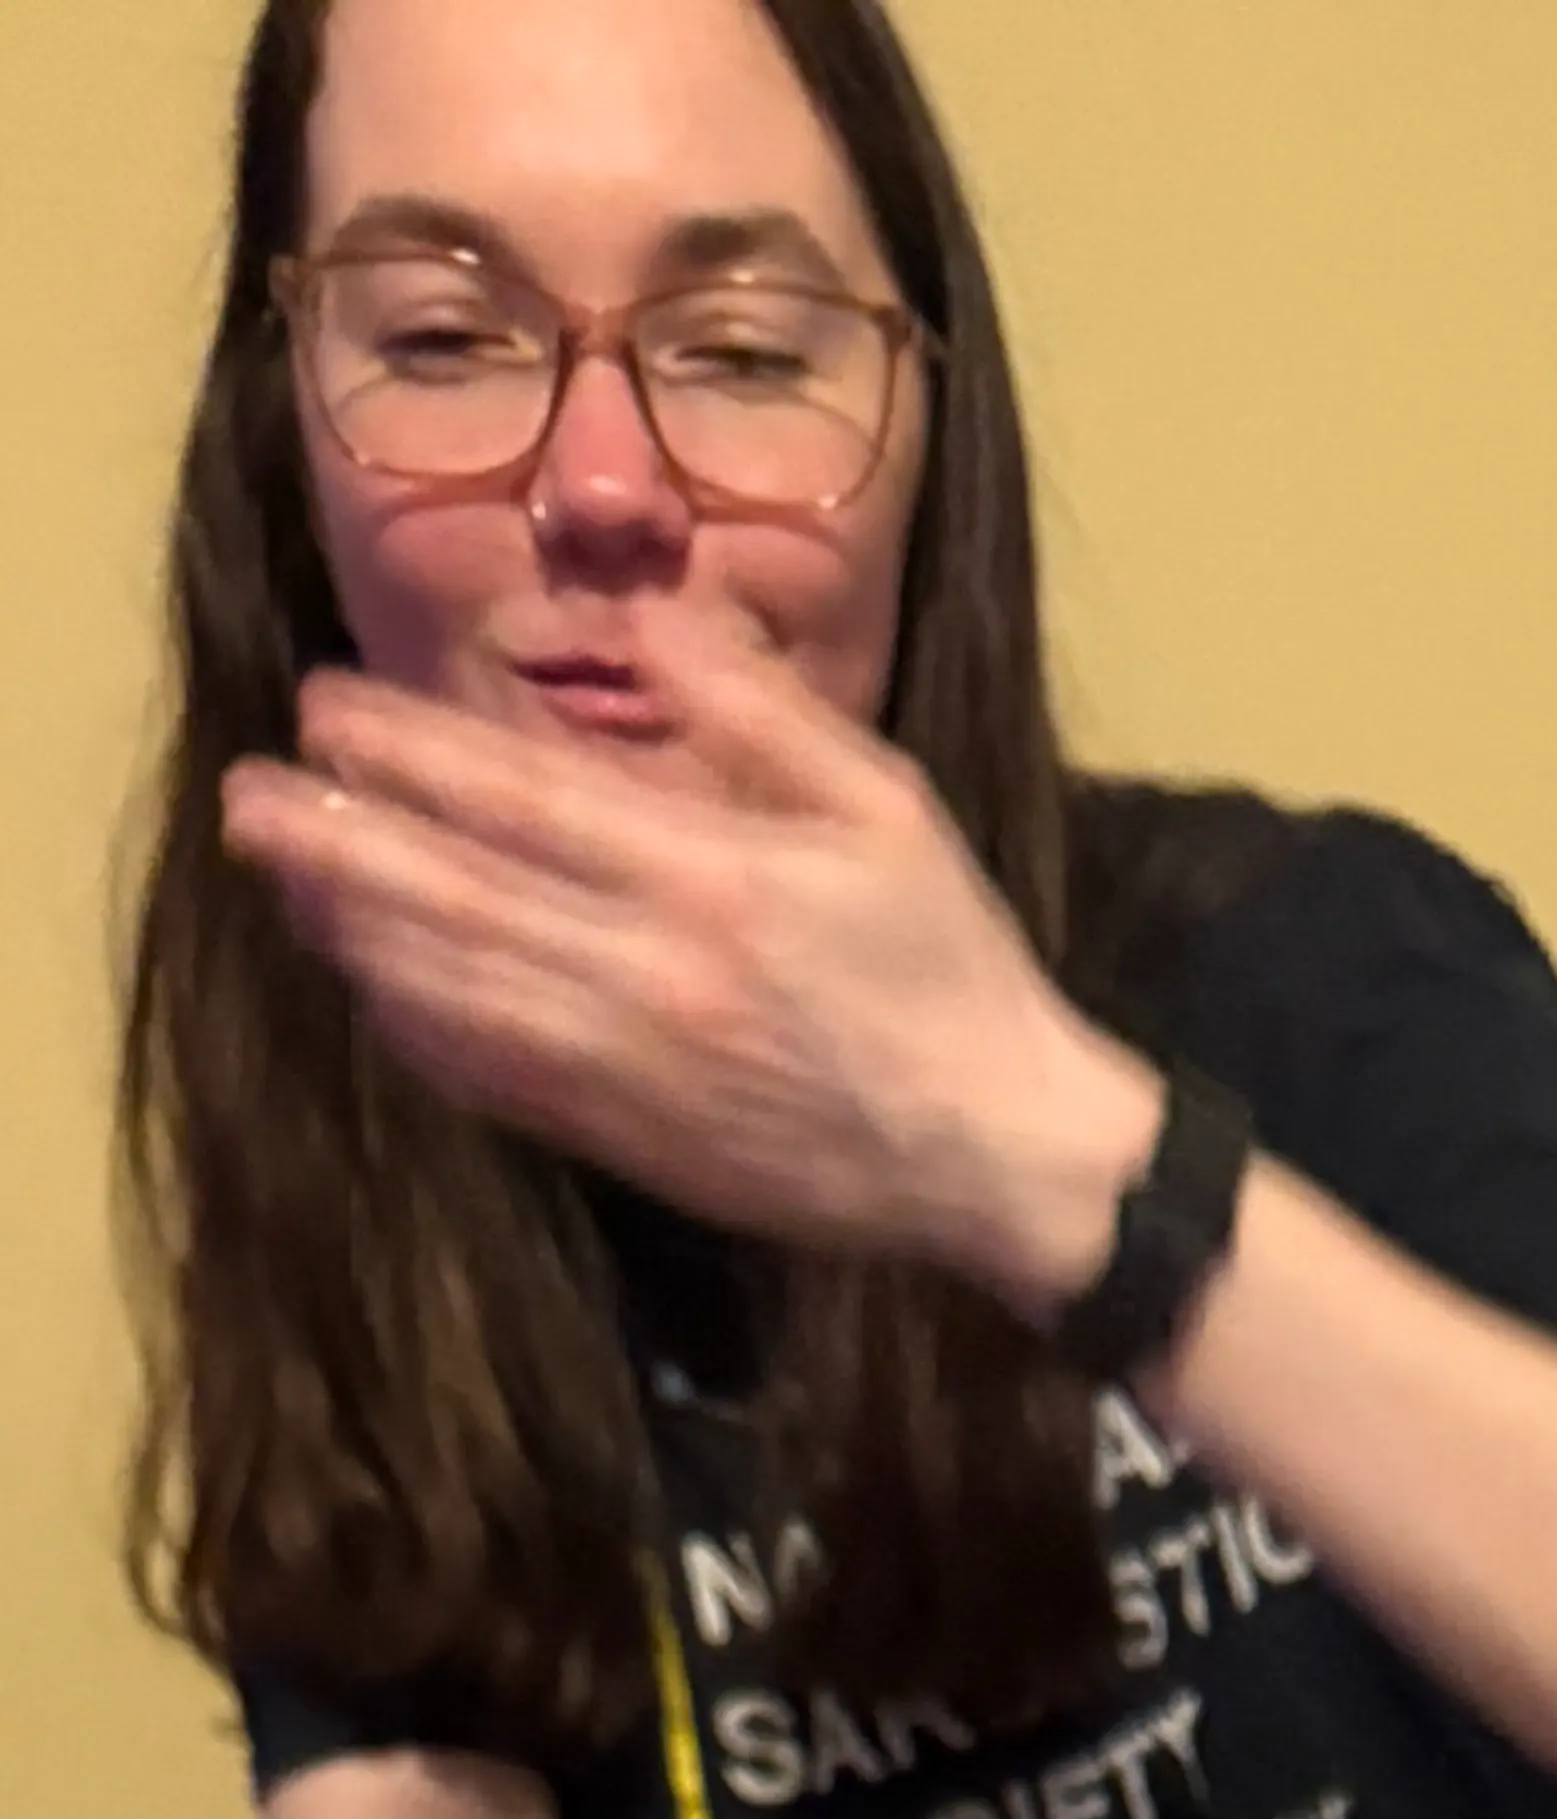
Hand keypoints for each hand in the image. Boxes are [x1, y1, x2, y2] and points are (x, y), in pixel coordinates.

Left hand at [217, 636, 1157, 1310]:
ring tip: (286, 880)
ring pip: (460, 998)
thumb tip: (648, 617)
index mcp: (714, 880)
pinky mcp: (639, 1148)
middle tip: (248, 794)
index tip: (324, 707)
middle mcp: (656, 980)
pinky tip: (375, 993)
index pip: (522, 801)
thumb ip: (761, 710)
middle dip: (341, 841)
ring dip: (359, 934)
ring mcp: (638, 1075)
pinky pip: (501, 1086)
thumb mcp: (886, 806)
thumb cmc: (951, 969)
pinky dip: (425, 1037)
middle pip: (459, 899)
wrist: (1003, 1158)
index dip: (409, 751)